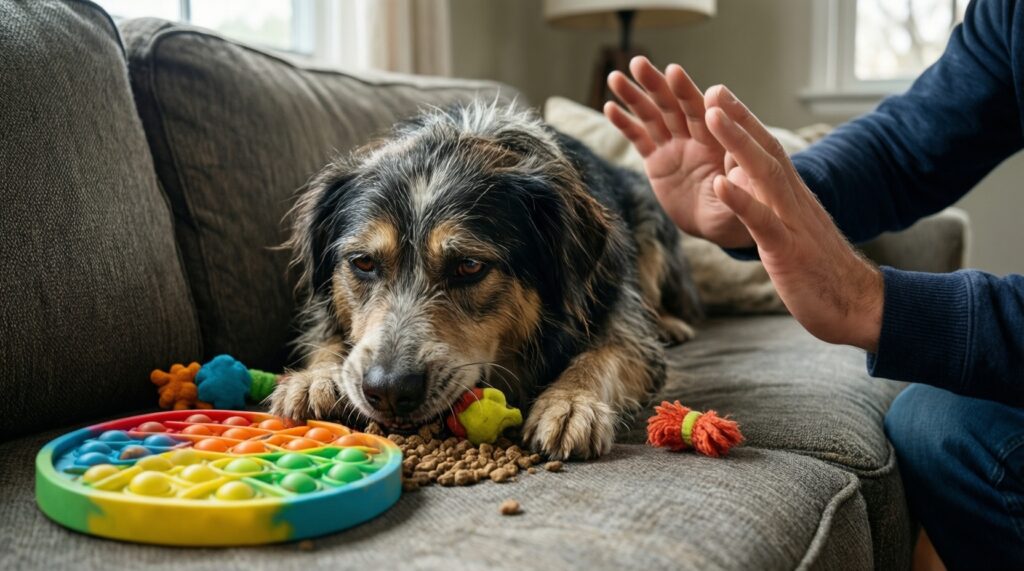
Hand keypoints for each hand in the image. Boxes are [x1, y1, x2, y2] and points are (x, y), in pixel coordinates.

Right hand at [605, 57, 753, 247]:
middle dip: (656, 84)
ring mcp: (675, 147)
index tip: (674, 72)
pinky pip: (639, 139)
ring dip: (634, 97)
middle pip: (673, 106)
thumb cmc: (745, 211)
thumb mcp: (748, 202)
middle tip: (638, 62)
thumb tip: (727, 178)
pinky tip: (610, 107)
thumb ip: (737, 187)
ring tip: (615, 78)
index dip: (688, 93)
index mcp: (719, 141)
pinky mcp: (658, 162)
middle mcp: (696, 137)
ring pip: (652, 117)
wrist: (724, 225)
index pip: (703, 112)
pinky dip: (625, 124)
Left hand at [702, 85, 883, 351]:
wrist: (858, 306)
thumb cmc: (819, 270)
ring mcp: (792, 224)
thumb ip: (769, 205)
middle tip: (710, 90)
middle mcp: (793, 202)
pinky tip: (720, 183)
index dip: (743, 123)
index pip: (767, 150)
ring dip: (737, 144)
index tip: (718, 97)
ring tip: (711, 117)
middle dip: (738, 119)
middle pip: (765, 150)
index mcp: (792, 198)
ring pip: (764, 175)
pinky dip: (742, 201)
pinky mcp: (788, 251)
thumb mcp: (789, 231)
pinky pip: (764, 222)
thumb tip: (742, 180)